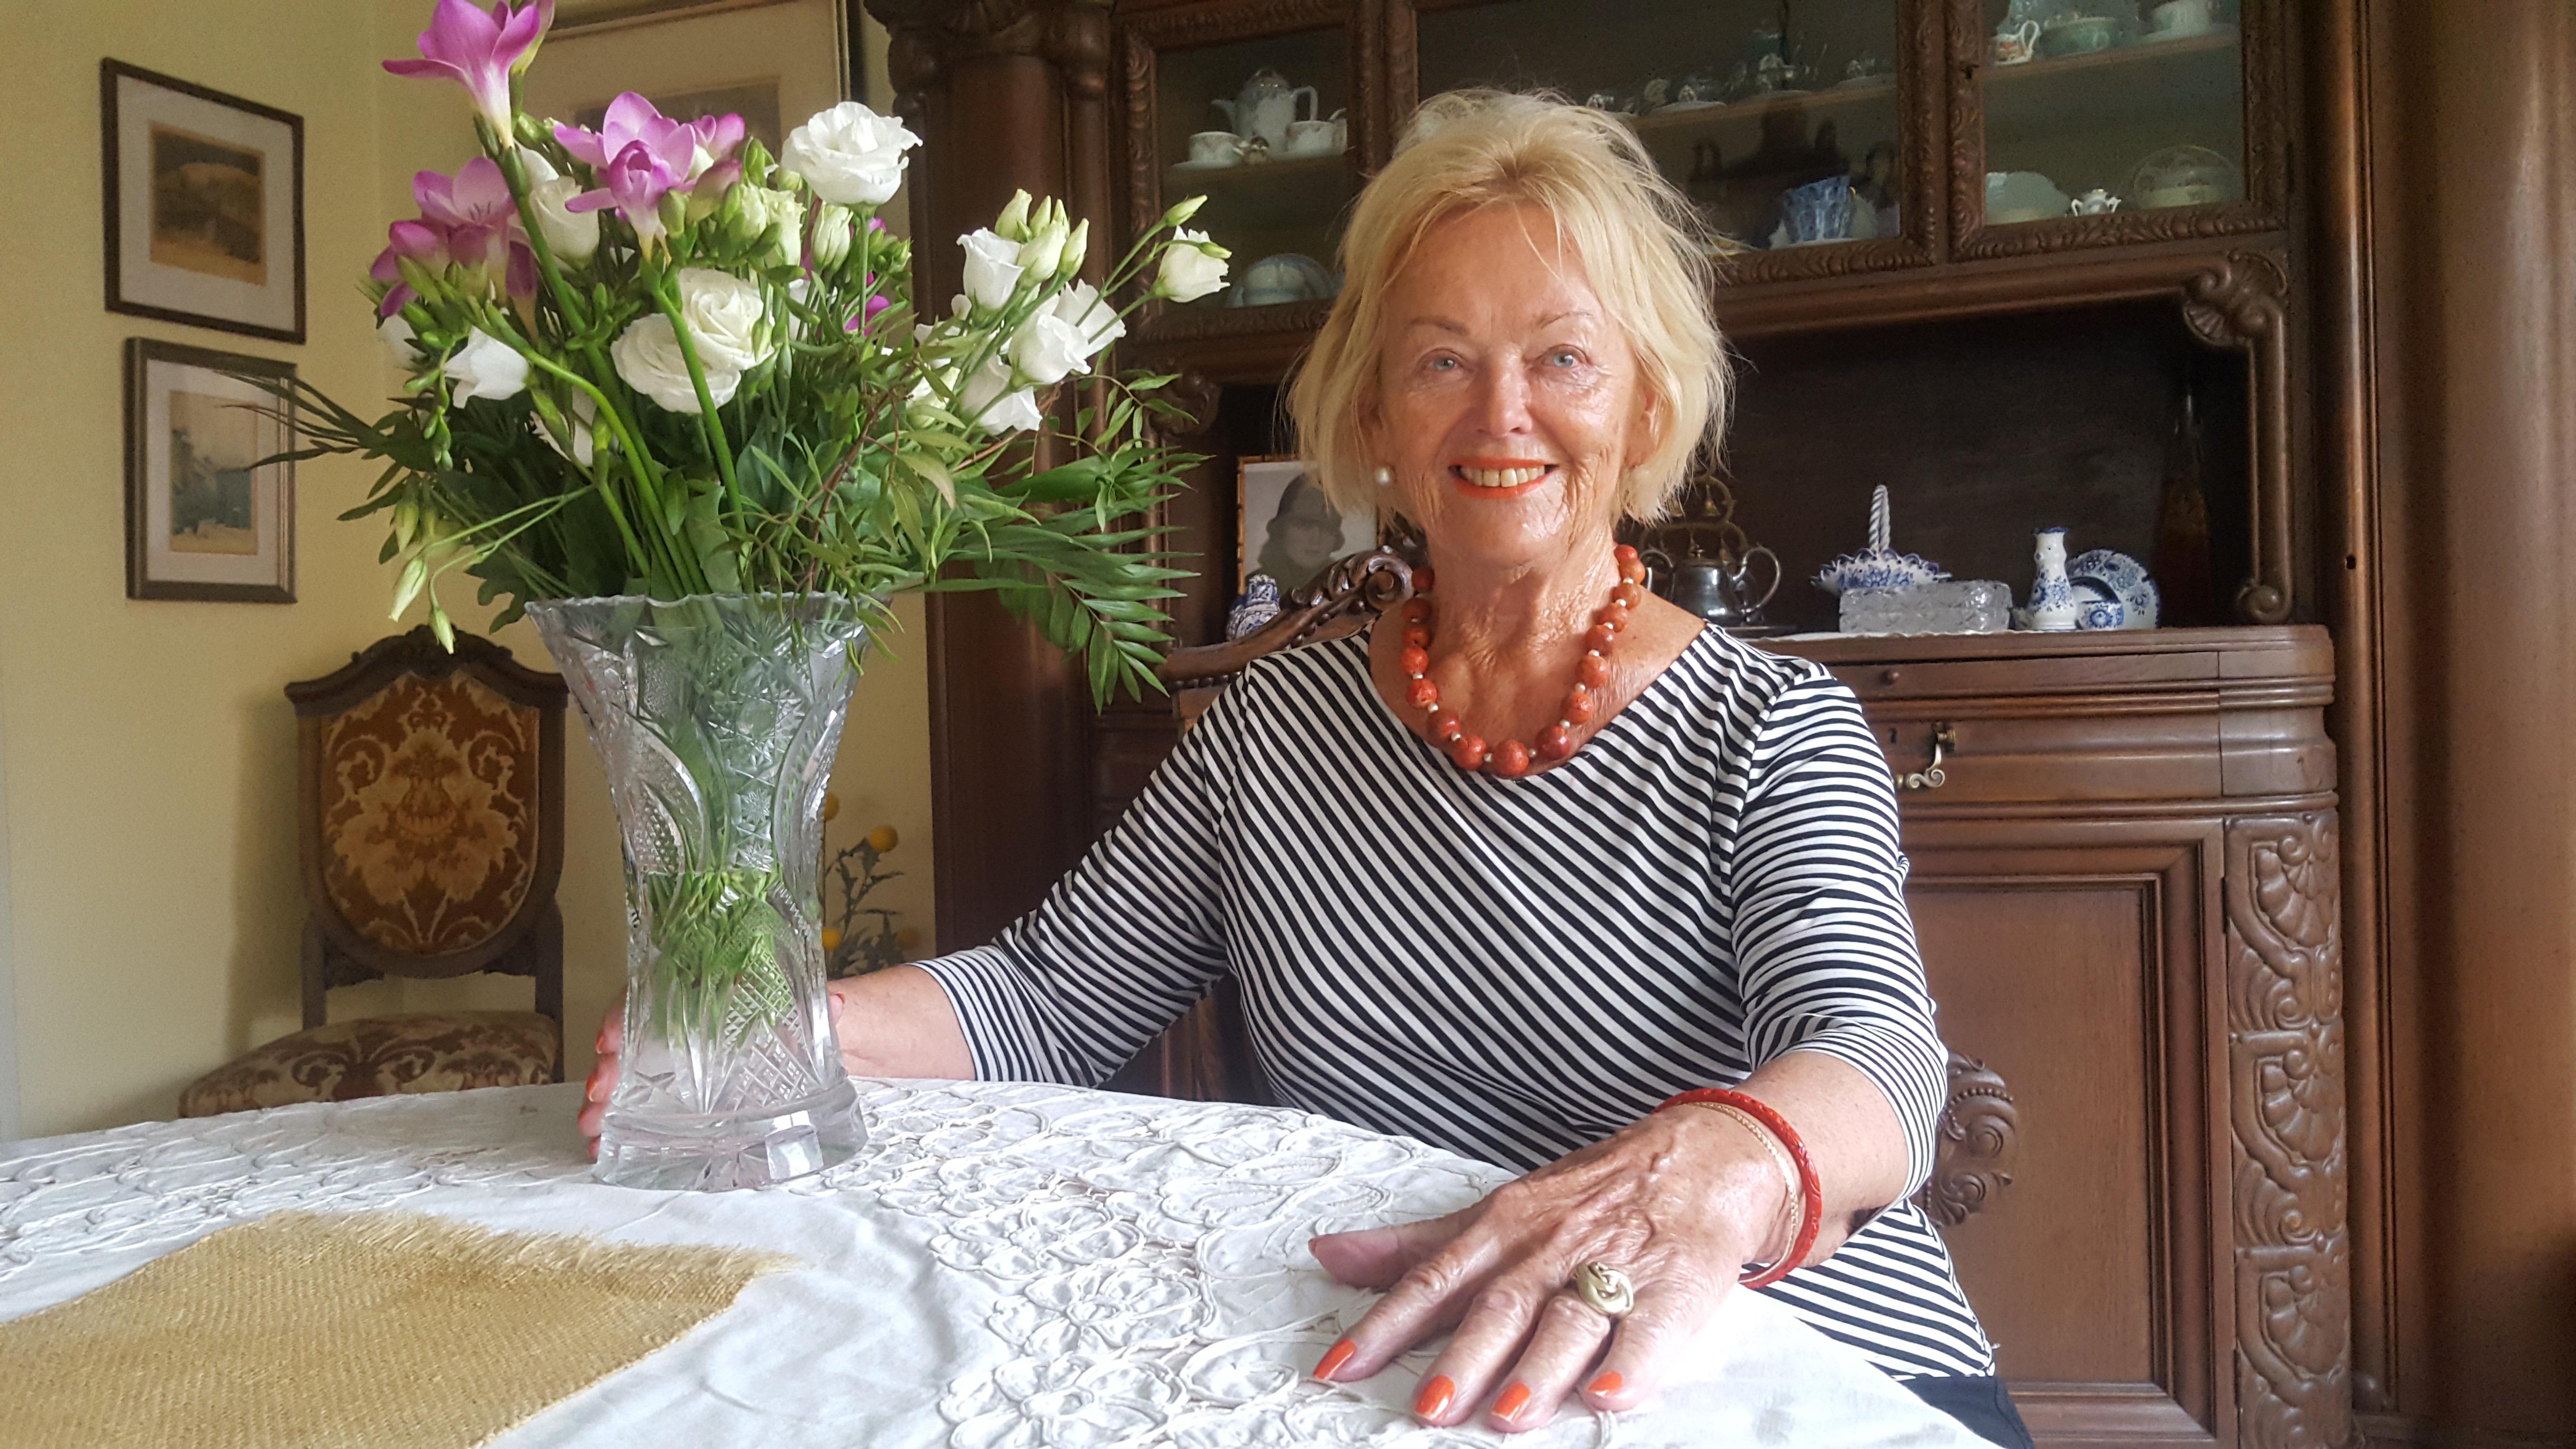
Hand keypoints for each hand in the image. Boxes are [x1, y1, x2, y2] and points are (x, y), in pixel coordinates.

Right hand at [575, 986, 851, 1156]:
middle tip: (597, 1097)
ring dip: (610, 1100)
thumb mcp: (821, 1010)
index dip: (626, 1013)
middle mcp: (695, 1021)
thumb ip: (823, 1010)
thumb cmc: (823, 1018)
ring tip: (594, 1129)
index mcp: (717, 990)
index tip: (609, 1040)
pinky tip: (611, 1143)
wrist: (844, 1040)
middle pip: (637, 1038)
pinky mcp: (700, 1090)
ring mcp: (693, 1057)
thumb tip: (835, 1006)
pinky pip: (654, 1100)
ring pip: (637, 1072)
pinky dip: (630, 1121)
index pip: (657, 991)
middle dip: (611, 1067)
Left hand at [1306, 1106, 1788, 1432]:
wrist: (1698, 1158)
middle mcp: (1549, 1250)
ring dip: (1539, 1369)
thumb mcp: (1492, 1211)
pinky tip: (1611, 1396)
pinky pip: (1653, 1329)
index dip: (1383, 1325)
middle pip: (1500, 1306)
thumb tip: (1328, 1255)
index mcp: (1500, 1231)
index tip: (1338, 1368)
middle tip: (1429, 1409)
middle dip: (1464, 1357)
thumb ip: (1414, 1247)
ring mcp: (1613, 1267)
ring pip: (1569, 1319)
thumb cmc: (1586, 1196)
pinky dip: (1634, 1363)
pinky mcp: (1675, 1287)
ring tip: (1508, 1415)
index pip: (1432, 1281)